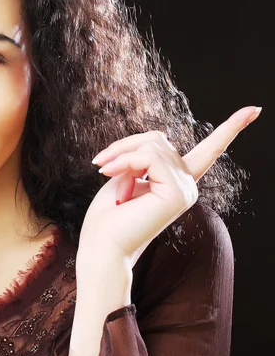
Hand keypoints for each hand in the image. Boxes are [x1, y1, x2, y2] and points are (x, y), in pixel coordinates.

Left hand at [79, 105, 260, 261]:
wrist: (102, 246)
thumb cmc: (107, 216)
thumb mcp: (124, 174)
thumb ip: (144, 155)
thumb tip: (156, 140)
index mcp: (176, 181)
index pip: (208, 151)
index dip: (230, 129)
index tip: (253, 110)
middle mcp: (186, 184)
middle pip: (157, 139)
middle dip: (124, 148)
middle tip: (102, 167)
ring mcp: (184, 188)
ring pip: (152, 145)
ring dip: (121, 157)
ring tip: (107, 176)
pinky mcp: (177, 193)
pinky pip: (149, 157)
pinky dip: (125, 162)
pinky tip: (111, 176)